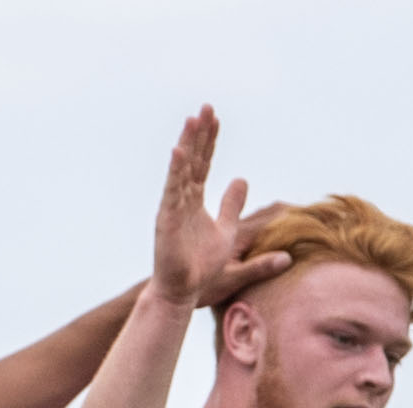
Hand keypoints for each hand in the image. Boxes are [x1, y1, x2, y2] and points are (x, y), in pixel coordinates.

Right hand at [151, 107, 290, 311]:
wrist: (184, 295)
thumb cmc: (201, 273)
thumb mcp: (227, 237)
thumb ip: (236, 213)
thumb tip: (246, 188)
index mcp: (194, 203)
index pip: (203, 166)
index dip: (209, 143)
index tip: (216, 120)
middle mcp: (181, 200)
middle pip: (192, 160)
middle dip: (199, 134)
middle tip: (207, 107)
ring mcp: (172, 209)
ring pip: (181, 170)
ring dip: (188, 144)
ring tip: (194, 119)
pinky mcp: (166, 221)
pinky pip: (172, 192)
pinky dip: (175, 172)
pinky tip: (179, 151)